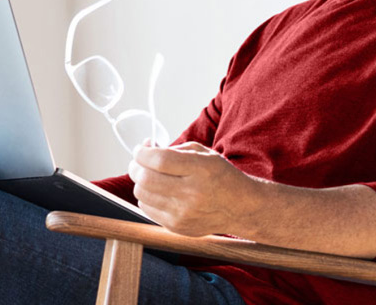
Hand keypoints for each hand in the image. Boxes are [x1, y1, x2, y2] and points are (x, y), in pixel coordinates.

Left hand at [128, 140, 264, 236]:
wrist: (240, 207)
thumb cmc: (220, 177)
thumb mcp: (203, 154)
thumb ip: (173, 149)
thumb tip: (144, 148)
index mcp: (200, 169)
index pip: (159, 160)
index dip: (142, 153)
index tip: (140, 149)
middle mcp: (192, 193)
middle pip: (145, 179)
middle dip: (135, 167)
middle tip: (139, 162)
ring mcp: (183, 213)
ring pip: (142, 194)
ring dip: (140, 182)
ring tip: (151, 176)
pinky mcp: (177, 227)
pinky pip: (147, 209)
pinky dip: (147, 197)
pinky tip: (159, 192)